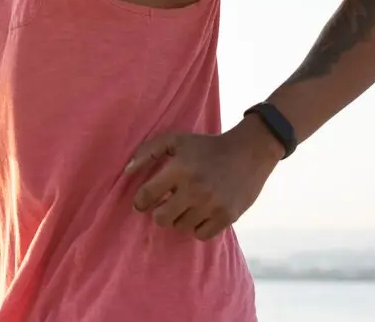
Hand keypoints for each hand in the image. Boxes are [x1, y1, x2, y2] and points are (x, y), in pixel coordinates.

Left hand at [125, 118, 282, 239]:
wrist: (248, 152)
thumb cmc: (207, 146)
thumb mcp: (176, 140)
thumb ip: (148, 151)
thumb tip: (126, 171)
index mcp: (179, 168)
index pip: (146, 196)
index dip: (141, 201)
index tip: (144, 201)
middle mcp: (195, 189)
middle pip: (161, 218)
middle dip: (160, 212)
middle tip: (167, 204)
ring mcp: (212, 205)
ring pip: (181, 227)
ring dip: (180, 218)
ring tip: (187, 205)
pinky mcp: (227, 217)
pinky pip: (201, 235)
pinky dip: (198, 227)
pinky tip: (201, 213)